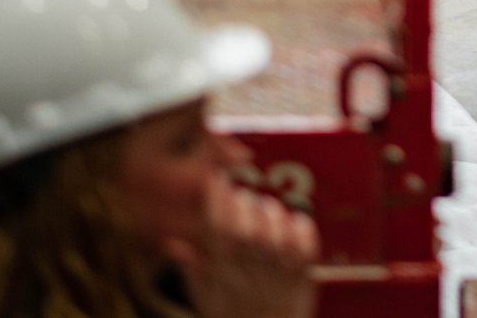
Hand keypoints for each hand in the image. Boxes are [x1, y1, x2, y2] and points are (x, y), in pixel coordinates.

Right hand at [164, 174, 319, 317]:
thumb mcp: (204, 297)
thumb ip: (191, 269)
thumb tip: (172, 244)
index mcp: (219, 274)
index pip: (214, 230)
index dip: (216, 200)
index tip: (218, 178)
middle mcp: (246, 273)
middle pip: (244, 231)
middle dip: (244, 204)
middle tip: (245, 193)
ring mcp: (274, 276)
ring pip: (273, 237)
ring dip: (272, 214)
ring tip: (269, 205)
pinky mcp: (300, 281)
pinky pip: (304, 252)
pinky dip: (303, 232)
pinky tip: (299, 220)